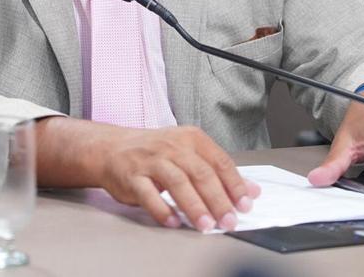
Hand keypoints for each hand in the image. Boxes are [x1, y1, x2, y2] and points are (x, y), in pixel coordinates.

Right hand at [35, 118, 259, 230]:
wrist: (111, 147)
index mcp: (190, 138)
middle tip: (228, 221)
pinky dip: (162, 210)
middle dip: (218, 200)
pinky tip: (174, 222)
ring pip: (177, 183)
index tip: (245, 204)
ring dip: (194, 206)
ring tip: (205, 225)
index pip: (219, 161)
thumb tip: (252, 191)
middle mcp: (171, 147)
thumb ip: (218, 170)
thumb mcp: (188, 152)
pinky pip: (148, 195)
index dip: (234, 184)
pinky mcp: (131, 176)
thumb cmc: (154, 152)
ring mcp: (150, 160)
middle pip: (200, 173)